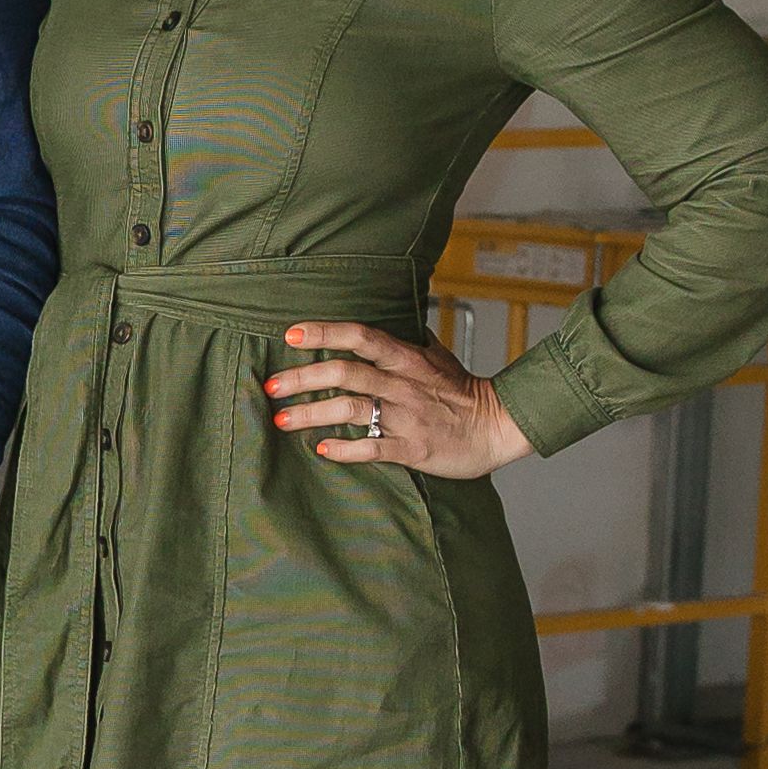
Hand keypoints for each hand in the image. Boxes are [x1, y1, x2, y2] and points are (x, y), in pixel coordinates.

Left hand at [270, 321, 526, 480]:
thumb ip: (409, 340)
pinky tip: (322, 449)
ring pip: (351, 409)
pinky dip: (345, 449)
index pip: (361, 336)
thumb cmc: (463, 392)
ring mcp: (406, 416)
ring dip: (312, 414)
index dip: (325, 332)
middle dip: (302, 378)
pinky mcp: (412, 448)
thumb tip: (391, 319)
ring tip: (282, 420)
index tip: (291, 334)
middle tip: (270, 386)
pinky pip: (373, 448)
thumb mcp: (439, 356)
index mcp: (407, 359)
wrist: (497, 427)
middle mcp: (403, 384)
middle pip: (345, 373)